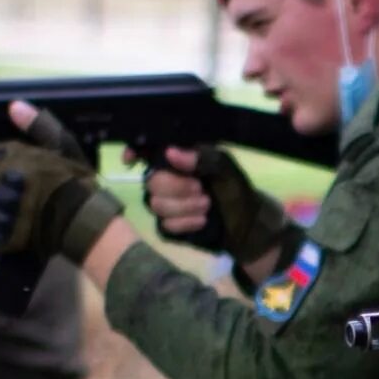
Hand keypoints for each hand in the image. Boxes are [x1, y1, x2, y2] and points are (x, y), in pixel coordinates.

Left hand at [0, 102, 121, 266]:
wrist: (80, 221)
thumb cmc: (74, 183)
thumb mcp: (63, 146)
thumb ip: (37, 125)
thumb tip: (13, 105)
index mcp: (8, 155)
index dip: (0, 165)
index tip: (14, 174)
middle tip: (14, 194)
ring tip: (12, 214)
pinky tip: (6, 227)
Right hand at [127, 143, 276, 257]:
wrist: (246, 223)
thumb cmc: (235, 189)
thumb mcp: (224, 168)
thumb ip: (201, 157)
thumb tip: (171, 153)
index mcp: (175, 159)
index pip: (144, 151)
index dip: (133, 152)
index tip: (131, 160)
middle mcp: (164, 180)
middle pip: (150, 181)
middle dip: (177, 187)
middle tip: (201, 189)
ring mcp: (163, 205)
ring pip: (156, 205)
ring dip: (185, 206)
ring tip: (207, 205)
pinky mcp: (167, 228)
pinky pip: (164, 225)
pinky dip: (186, 223)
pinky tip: (202, 220)